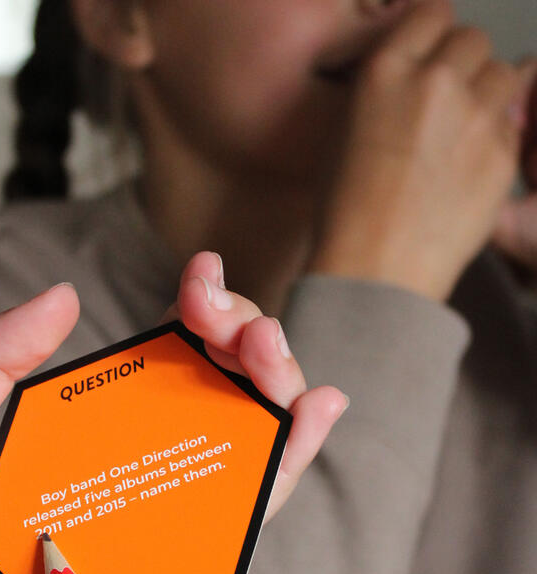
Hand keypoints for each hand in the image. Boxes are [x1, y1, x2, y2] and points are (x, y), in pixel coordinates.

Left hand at [0, 264, 343, 573]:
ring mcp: (160, 516)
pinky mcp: (182, 571)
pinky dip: (291, 459)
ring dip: (273, 383)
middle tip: (230, 320)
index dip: (187, 313)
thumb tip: (65, 296)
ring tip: (270, 352)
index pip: (150, 358)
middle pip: (208, 387)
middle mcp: (127, 465)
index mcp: (74, 431)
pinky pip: (251, 509)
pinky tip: (315, 410)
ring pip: (241, 437)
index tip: (200, 278)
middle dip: (238, 335)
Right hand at [311, 0, 533, 300]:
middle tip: (445, 101)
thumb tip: (407, 84)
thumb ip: (383, 96)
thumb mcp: (342, 138)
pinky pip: (511, 122)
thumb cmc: (344, 215)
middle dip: (461, 64)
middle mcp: (434, 81)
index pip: (430, 13)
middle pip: (471, 40)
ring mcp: (475, 115)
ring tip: (463, 131)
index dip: (432, 32)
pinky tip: (469, 166)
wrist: (373, 268)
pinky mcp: (503, 151)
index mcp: (384, 73)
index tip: (431, 50)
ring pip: (503, 74)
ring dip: (486, 93)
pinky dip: (496, 135)